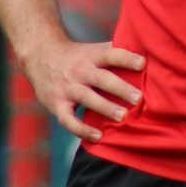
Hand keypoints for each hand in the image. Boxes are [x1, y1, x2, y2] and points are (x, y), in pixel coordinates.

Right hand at [24, 39, 144, 141]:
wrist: (39, 56)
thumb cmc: (76, 55)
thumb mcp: (92, 49)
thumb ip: (114, 52)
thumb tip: (146, 51)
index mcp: (90, 56)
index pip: (110, 54)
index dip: (126, 58)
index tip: (143, 63)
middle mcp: (79, 71)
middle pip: (101, 78)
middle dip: (120, 88)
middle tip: (138, 98)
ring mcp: (67, 88)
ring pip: (87, 98)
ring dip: (105, 107)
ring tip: (123, 116)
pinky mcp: (57, 104)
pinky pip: (69, 120)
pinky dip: (82, 129)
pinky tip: (98, 136)